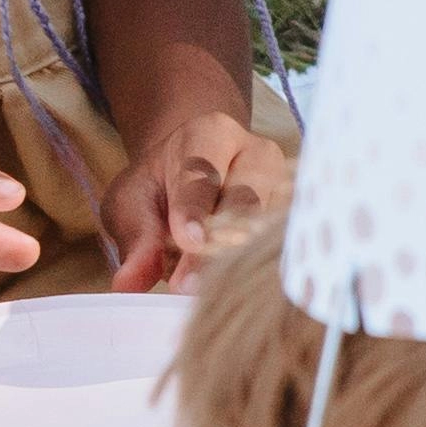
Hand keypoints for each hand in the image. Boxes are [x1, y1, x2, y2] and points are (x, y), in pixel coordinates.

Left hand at [104, 108, 282, 291]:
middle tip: (188, 284)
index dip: (195, 207)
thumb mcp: (132, 202)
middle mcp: (258, 153)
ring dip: (238, 261)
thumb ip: (136, 237)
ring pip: (268, 224)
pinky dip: (259, 269)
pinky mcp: (297, 214)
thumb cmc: (161, 186)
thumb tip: (128, 282)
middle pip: (245, 198)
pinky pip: (284, 244)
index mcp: (211, 134)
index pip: (203, 171)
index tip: (188, 239)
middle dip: (217, 242)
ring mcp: (285, 183)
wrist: (196, 176)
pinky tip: (238, 289)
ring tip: (209, 292)